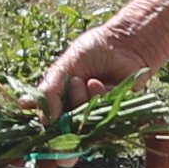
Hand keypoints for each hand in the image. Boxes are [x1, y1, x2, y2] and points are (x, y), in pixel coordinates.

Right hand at [30, 23, 144, 115]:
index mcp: (59, 98)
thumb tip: (44, 119)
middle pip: (65, 124)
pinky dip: (99, 99)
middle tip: (76, 81)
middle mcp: (76, 109)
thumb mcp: (64, 66)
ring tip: (90, 80)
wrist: (124, 43)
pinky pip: (101, 116)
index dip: (48, 118)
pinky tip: (101, 83)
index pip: (47, 118)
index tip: (49, 115)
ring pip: (83, 121)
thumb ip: (50, 90)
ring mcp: (95, 112)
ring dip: (83, 100)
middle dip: (70, 102)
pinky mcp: (113, 113)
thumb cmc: (92, 51)